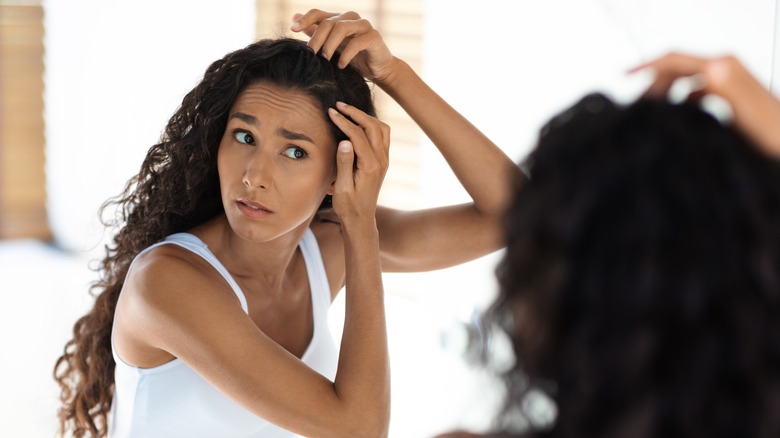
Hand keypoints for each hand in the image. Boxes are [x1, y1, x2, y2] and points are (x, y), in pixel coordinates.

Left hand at [290, 9, 396, 84]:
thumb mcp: (332, 46)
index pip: (318, 13)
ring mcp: (363, 25)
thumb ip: (315, 33)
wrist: (378, 69)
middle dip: (316, 38)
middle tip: (310, 54)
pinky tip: (341, 65)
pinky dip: (346, 54)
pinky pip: (356, 43)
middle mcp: (351, 18)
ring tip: (325, 58)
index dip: (304, 19)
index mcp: (339, 19)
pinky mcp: (374, 37)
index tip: (293, 29)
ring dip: (330, 44)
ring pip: (341, 28)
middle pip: (328, 22)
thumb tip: (293, 20)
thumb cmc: (353, 57)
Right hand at [327, 101, 389, 225]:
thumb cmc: (348, 206)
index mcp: (370, 166)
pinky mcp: (382, 161)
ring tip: (347, 111)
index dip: (344, 121)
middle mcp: (381, 161)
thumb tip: (345, 141)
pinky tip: (357, 123)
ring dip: (365, 117)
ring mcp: (384, 160)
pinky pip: (382, 136)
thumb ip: (344, 163)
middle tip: (338, 105)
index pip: (358, 135)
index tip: (331, 112)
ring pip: (381, 129)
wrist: (361, 220)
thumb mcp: (341, 188)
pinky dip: (371, 125)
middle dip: (356, 113)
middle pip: (373, 126)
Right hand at [631, 52, 779, 157]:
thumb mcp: (736, 112)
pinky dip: (680, 97)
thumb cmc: (770, 133)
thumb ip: (712, 91)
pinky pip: (696, 88)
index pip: (673, 60)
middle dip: (652, 82)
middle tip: (636, 104)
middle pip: (676, 67)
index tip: (625, 74)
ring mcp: (728, 78)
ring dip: (665, 91)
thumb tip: (690, 79)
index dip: (646, 66)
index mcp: (721, 70)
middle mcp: (724, 68)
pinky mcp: (730, 91)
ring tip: (651, 110)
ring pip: (684, 78)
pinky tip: (675, 115)